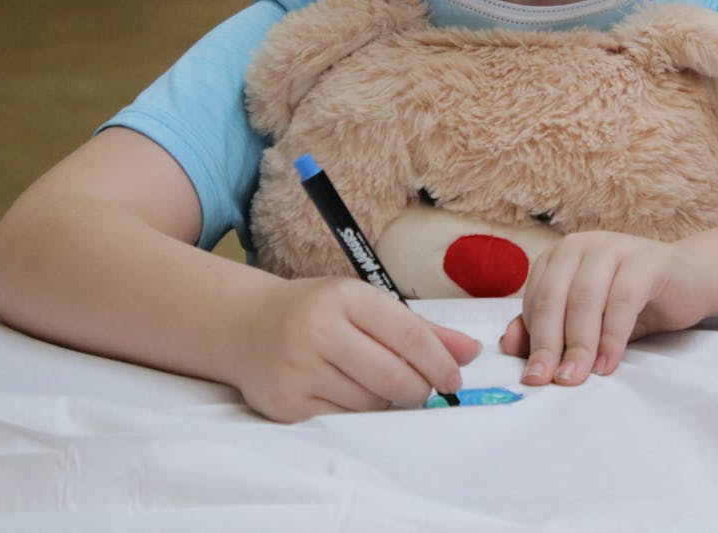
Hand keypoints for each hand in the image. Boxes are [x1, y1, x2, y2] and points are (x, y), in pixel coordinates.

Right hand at [232, 276, 480, 422]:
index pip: (409, 335)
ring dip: (386, 402)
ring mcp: (298, 368)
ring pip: (370, 403)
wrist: (246, 325)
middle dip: (419, 390)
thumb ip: (420, 329)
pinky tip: (348, 393)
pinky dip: (357, 413)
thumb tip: (471, 353)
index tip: (454, 379)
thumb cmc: (318, 313)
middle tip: (422, 391)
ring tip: (376, 385)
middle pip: (393, 376)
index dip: (440, 362)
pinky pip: (343, 420)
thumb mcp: (365, 306)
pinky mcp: (286, 403)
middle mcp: (318, 329)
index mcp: (345, 297)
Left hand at [498, 231, 713, 386]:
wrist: (689, 281)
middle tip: (550, 382)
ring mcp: (613, 247)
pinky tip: (608, 364)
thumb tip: (508, 345)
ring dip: (579, 344)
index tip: (533, 379)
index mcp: (558, 257)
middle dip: (549, 345)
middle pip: (554, 298)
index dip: (531, 341)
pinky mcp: (646, 260)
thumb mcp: (586, 320)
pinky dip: (612, 336)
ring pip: (585, 300)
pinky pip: (622, 300)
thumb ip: (546, 328)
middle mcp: (580, 246)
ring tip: (577, 379)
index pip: (534, 300)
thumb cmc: (631, 304)